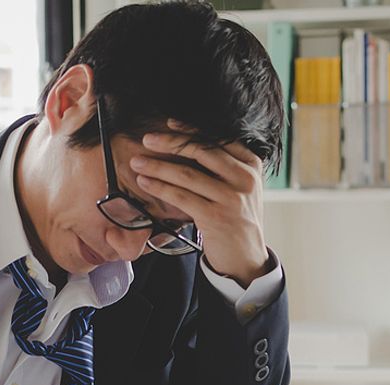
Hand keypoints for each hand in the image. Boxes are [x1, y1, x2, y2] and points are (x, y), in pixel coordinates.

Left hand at [129, 119, 268, 286]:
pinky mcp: (215, 217)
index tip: (169, 123)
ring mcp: (231, 198)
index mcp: (251, 165)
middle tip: (147, 139)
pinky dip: (159, 187)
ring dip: (158, 166)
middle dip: (170, 143)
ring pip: (187, 174)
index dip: (192, 130)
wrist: (246, 256)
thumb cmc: (237, 218)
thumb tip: (190, 143)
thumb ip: (225, 166)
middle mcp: (244, 178)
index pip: (218, 139)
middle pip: (202, 152)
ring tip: (138, 162)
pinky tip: (144, 182)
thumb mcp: (240, 187)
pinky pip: (181, 197)